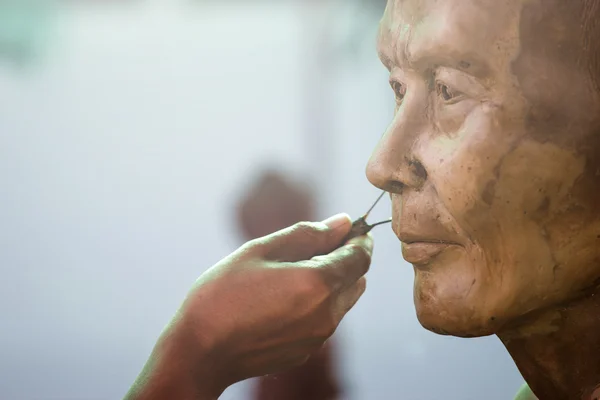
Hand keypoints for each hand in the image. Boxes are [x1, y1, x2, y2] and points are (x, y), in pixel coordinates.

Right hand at [125, 213, 372, 399]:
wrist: (199, 353)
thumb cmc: (223, 295)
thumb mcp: (260, 251)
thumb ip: (307, 235)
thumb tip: (343, 222)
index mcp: (317, 284)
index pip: (361, 257)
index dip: (360, 239)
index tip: (351, 227)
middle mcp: (326, 313)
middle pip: (357, 278)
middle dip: (346, 258)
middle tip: (316, 245)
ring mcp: (318, 337)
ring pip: (343, 300)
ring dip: (332, 280)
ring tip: (293, 270)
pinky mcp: (307, 351)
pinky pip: (326, 319)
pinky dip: (318, 302)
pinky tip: (284, 296)